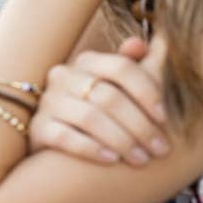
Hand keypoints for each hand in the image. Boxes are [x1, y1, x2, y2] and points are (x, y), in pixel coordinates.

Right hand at [33, 38, 169, 164]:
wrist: (57, 142)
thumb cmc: (98, 110)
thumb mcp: (116, 85)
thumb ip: (137, 65)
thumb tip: (149, 42)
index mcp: (87, 61)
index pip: (121, 68)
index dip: (148, 92)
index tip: (166, 119)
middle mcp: (63, 77)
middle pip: (109, 97)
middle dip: (140, 125)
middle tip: (160, 150)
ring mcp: (48, 102)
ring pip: (89, 118)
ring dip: (121, 141)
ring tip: (141, 159)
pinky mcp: (37, 128)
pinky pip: (65, 137)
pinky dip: (91, 149)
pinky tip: (112, 161)